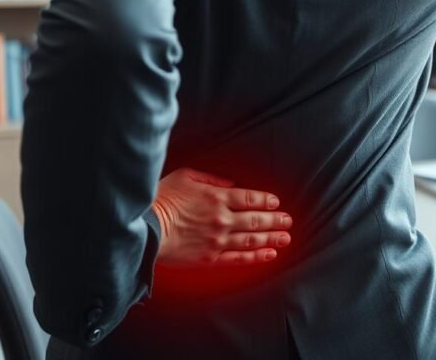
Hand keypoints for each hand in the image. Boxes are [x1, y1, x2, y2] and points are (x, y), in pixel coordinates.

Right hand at [150, 168, 292, 266]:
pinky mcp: (211, 258)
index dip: (266, 201)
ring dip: (272, 238)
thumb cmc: (162, 199)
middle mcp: (222, 219)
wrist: (147, 228)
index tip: (276, 202)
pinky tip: (269, 254)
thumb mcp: (185, 176)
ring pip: (252, 239)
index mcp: (217, 197)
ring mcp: (218, 240)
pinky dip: (256, 256)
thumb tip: (230, 184)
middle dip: (275, 220)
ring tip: (286, 237)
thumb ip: (211, 179)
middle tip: (288, 220)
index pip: (250, 198)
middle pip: (256, 220)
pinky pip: (239, 258)